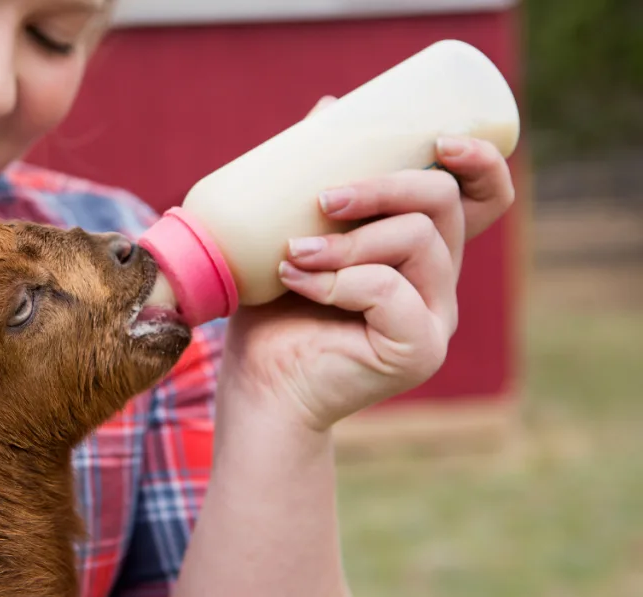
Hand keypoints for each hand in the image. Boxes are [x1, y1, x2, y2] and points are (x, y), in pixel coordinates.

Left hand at [219, 96, 515, 431]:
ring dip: (347, 240)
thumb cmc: (274, 310)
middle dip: (383, 188)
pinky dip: (338, 279)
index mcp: (421, 254)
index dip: (478, 164)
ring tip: (292, 255)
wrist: (259, 385)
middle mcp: (439, 284)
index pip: (480, 200)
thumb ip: (318, 179)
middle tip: (325, 199)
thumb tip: (329, 107)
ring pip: (416, 241)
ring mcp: (435, 319)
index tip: (439, 139)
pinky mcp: (419, 350)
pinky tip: (296, 282)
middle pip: (443, 205)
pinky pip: (389, 290)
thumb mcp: (294, 231)